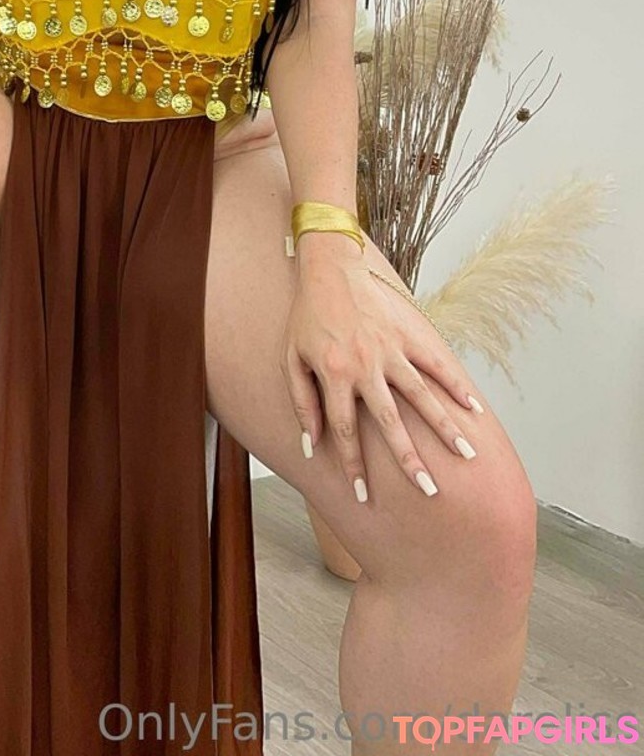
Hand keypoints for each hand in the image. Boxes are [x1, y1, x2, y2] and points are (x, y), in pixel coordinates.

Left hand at [278, 256, 481, 502]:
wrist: (330, 269)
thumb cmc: (307, 317)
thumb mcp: (290, 359)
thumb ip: (300, 402)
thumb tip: (310, 445)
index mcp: (334, 375)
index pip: (345, 432)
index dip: (353, 466)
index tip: (363, 496)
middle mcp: (365, 367)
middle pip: (390, 424)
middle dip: (409, 461)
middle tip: (428, 492)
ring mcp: (390, 350)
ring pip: (422, 397)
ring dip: (444, 428)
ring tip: (466, 457)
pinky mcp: (408, 335)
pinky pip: (436, 364)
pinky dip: (456, 386)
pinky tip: (474, 410)